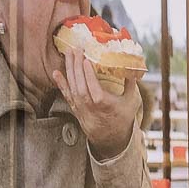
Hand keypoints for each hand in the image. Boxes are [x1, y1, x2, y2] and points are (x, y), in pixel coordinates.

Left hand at [51, 46, 141, 160]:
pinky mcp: (76, 109)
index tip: (85, 59)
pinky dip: (61, 84)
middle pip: (80, 84)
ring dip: (69, 69)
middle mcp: (90, 106)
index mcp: (104, 104)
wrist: (111, 137)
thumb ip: (131, 84)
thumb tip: (133, 67)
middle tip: (75, 49)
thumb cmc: (122, 118)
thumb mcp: (131, 101)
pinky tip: (56, 73)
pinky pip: (66, 95)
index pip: (93, 87)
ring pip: (72, 87)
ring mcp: (81, 108)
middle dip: (76, 65)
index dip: (88, 73)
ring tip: (68, 54)